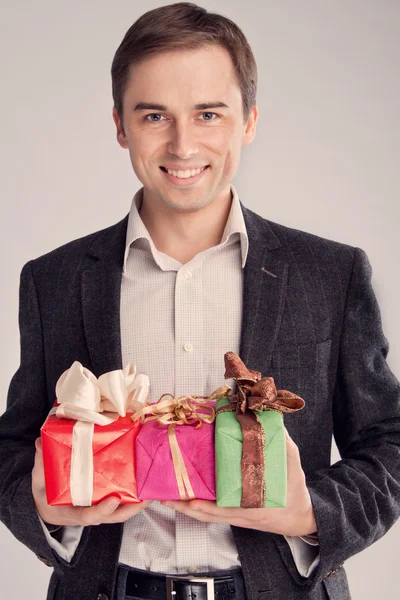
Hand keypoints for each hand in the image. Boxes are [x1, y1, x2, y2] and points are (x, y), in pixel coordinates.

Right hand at [32, 437, 151, 525]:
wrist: (45, 505)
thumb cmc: (44, 492)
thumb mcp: (39, 479)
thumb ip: (41, 461)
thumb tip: (41, 442)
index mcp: (70, 511)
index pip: (88, 516)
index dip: (101, 510)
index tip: (113, 500)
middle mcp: (88, 512)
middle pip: (112, 516)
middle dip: (131, 509)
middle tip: (147, 498)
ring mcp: (97, 509)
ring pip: (120, 512)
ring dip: (137, 504)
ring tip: (152, 489)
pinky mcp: (103, 501)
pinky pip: (121, 502)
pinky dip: (133, 496)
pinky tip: (144, 482)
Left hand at [161, 429, 316, 536]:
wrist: (299, 515)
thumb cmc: (294, 490)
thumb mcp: (291, 461)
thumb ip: (279, 440)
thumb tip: (264, 414)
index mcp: (255, 505)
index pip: (228, 509)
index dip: (208, 506)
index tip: (192, 500)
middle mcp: (242, 513)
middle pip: (209, 514)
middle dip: (187, 506)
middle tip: (166, 497)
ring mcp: (236, 515)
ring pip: (206, 516)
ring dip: (186, 508)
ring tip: (165, 498)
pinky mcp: (234, 514)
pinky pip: (211, 513)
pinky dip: (196, 507)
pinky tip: (183, 498)